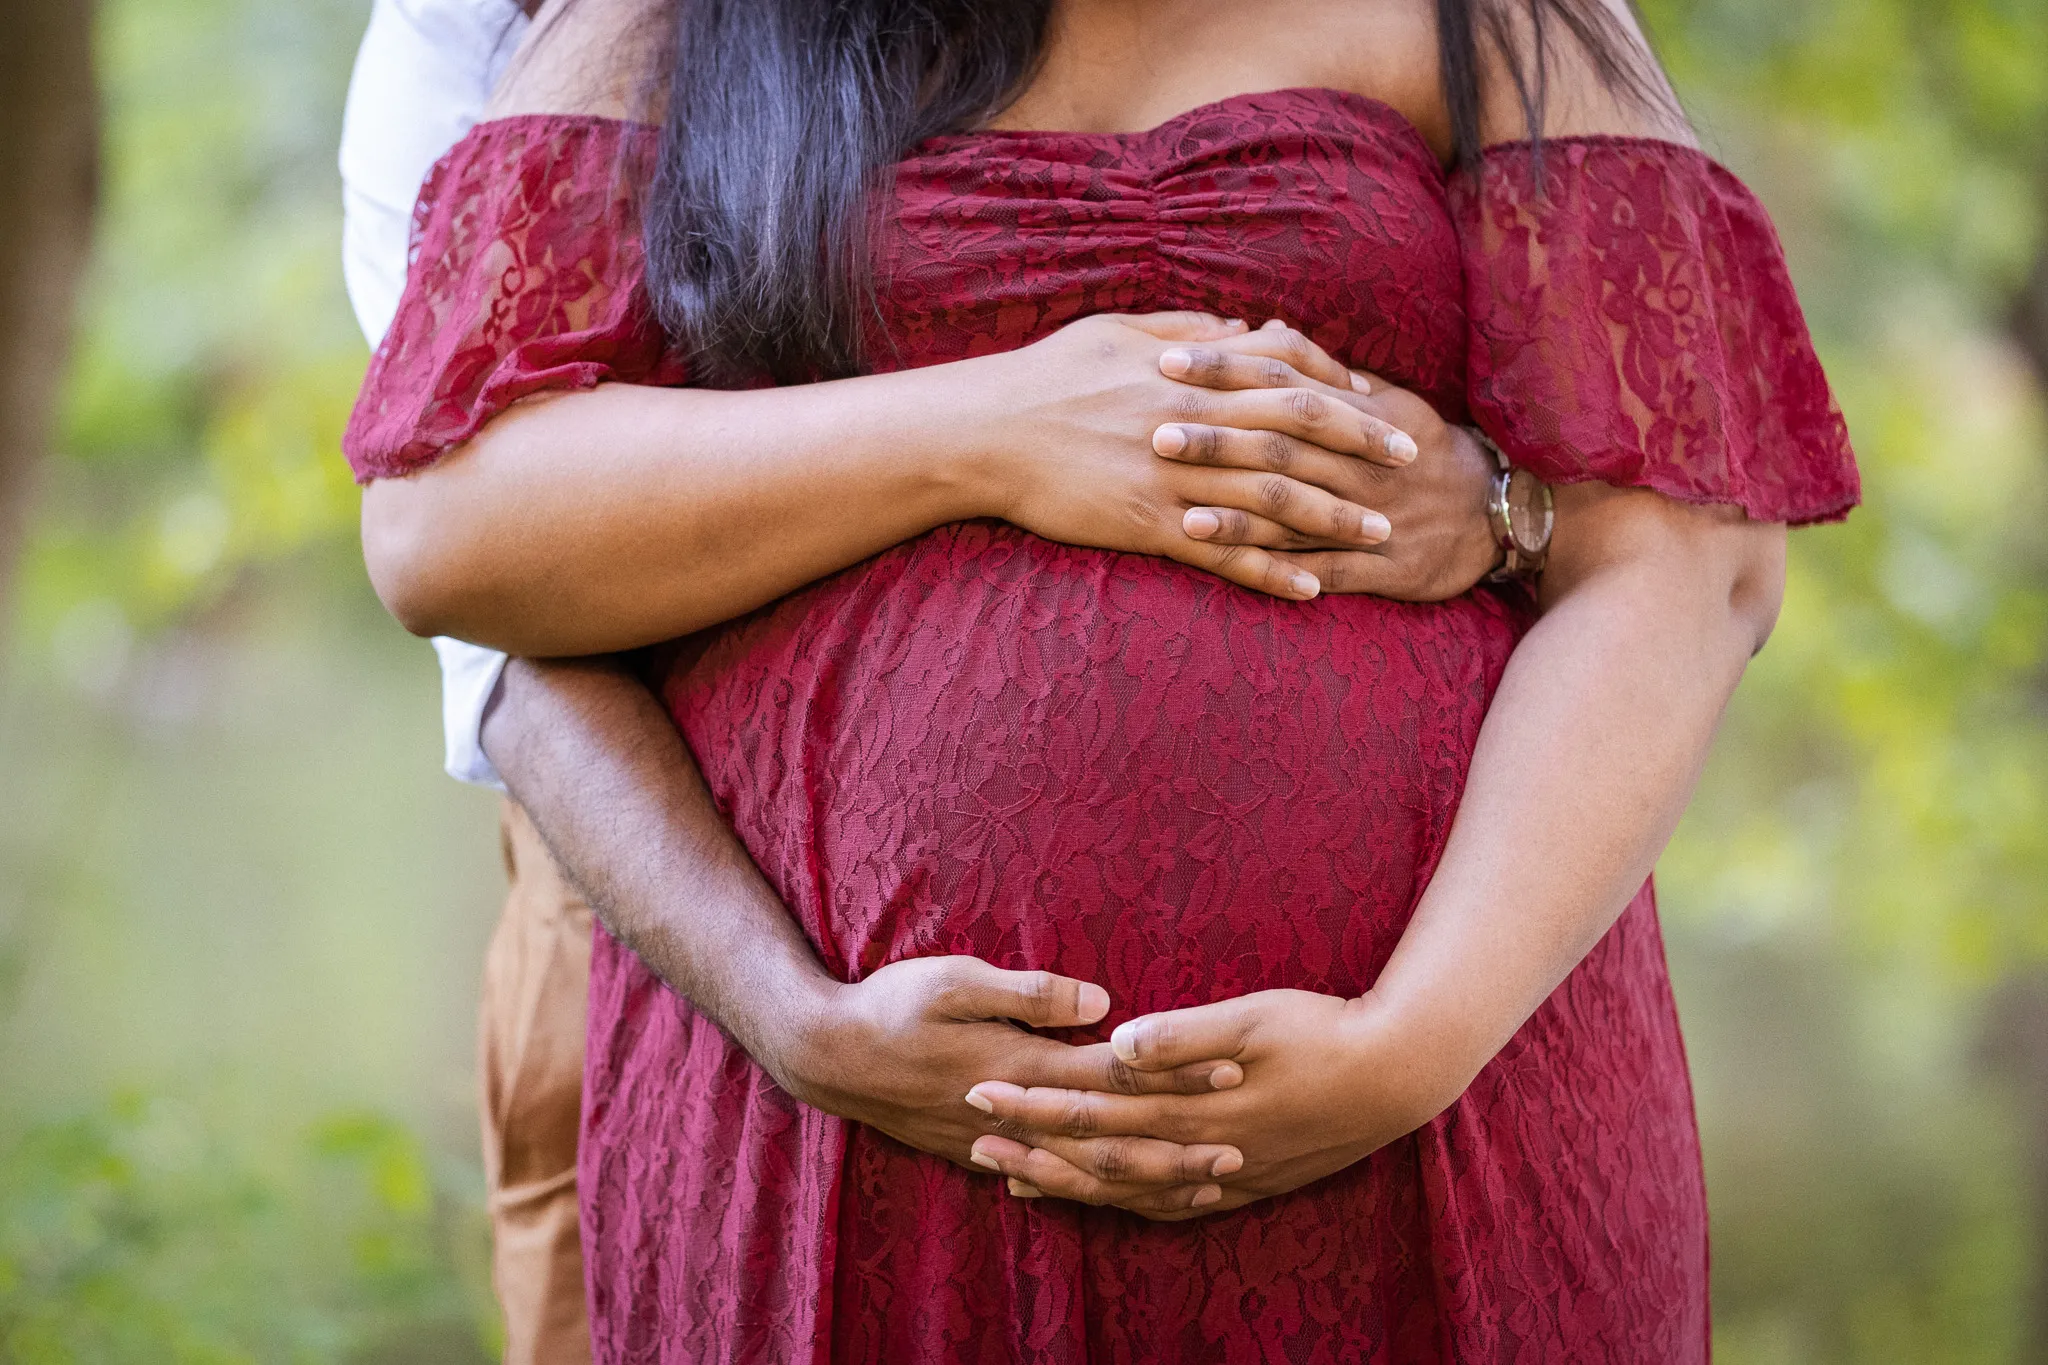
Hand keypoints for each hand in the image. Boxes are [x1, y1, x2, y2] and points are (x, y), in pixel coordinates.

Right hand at [770, 956, 1250, 1215]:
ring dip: (1148, 1178)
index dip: (1174, 1072)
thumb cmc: (891, 1004)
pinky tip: (1126, 1200)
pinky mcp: (983, 1153)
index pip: (1115, 1074)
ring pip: (1088, 1171)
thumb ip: (1030, 993)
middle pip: (1113, 1138)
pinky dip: (1097, 1192)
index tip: (1231, 1069)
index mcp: (1021, 1066)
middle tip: (1241, 1151)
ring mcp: (1001, 1142)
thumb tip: (1101, 1003)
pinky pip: (1054, 1182)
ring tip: (1204, 1185)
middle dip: (1178, 1146)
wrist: (828, 1055)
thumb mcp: (956, 978)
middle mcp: (1020, 1113)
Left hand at [962, 989, 1466, 1220]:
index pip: (1093, 1109)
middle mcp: (1197, 1151)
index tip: (982, 1090)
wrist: (1396, 1077)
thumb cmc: (1322, 1032)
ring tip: (1016, 1178)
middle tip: (973, 1137)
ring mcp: (1222, 1174)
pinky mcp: (1245, 1182)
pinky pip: (1171, 1206)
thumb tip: (1118, 1041)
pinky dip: (1127, 1205)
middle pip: (1098, 1157)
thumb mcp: (1251, 1018)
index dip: (1034, 1103)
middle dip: (1032, 1146)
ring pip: (1128, 1190)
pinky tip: (1107, 1201)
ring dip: (1069, 1183)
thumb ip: (1183, 1035)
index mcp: (1190, 1107)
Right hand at [978, 312, 1420, 601]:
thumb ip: (1183, 329)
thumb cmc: (1044, 377)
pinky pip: (1224, 553)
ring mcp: (1173, 477)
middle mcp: (1192, 422)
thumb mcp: (1114, 331)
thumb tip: (1237, 328)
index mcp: (1187, 372)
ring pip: (1273, 498)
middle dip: (1361, 450)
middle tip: (1410, 467)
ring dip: (1334, 519)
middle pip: (1297, 433)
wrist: (983, 433)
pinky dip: (1271, 573)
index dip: (1339, 391)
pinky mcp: (1148, 525)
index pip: (1284, 375)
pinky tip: (1311, 591)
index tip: (1381, 407)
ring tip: (1383, 537)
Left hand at [1158, 321, 1503, 601]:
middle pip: (1281, 444)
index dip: (1224, 370)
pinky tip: (1237, 571)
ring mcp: (1370, 516)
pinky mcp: (1380, 566)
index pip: (1282, 380)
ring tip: (1181, 511)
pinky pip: (1323, 569)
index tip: (1167, 362)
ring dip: (1237, 512)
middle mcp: (1360, 461)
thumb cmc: (1423, 448)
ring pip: (1297, 509)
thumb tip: (1264, 329)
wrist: (1494, 511)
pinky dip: (1279, 569)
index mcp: (1357, 412)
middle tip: (1155, 431)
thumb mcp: (1385, 398)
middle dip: (1218, 439)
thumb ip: (1321, 371)